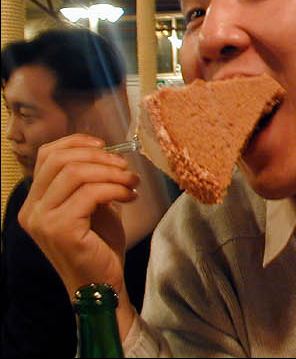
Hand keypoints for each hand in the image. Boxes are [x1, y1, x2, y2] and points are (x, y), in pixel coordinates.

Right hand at [18, 135, 137, 305]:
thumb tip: (103, 150)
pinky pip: (90, 193)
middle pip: (61, 160)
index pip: (46, 155)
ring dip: (111, 172)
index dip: (76, 142)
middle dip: (98, 156)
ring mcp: (43, 221)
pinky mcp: (61, 229)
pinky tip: (130, 196)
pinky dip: (115, 189)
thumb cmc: (96, 245)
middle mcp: (32, 210)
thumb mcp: (87, 204)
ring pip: (76, 173)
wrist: (101, 287)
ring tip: (131, 181)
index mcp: (34, 202)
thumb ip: (86, 179)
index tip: (104, 144)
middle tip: (123, 165)